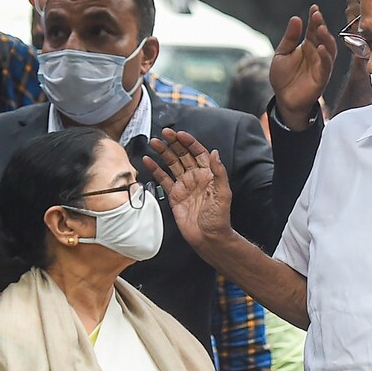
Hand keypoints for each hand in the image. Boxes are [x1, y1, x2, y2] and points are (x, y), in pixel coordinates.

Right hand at [143, 128, 232, 246]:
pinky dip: (155, 169)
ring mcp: (184, 185)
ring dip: (164, 152)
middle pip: (183, 155)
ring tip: (154, 142)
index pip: (199, 153)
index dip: (190, 142)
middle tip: (164, 132)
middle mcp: (196, 177)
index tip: (180, 134)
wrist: (208, 237)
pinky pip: (163, 179)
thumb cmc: (219, 217)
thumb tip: (215, 153)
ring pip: (172, 164)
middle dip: (174, 143)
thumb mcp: (223, 194)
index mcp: (209, 174)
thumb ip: (218, 173)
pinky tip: (148, 160)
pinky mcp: (174, 195)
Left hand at [270, 4, 336, 130]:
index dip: (314, 18)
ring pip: (329, 49)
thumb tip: (296, 18)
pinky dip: (325, 56)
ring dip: (326, 38)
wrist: (284, 99)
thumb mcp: (282, 54)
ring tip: (320, 28)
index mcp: (307, 46)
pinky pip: (326, 65)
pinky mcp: (322, 77)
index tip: (314, 8)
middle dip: (321, 25)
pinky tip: (320, 48)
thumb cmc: (283, 78)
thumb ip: (290, 38)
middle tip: (317, 15)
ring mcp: (320, 65)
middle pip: (322, 37)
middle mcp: (316, 54)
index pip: (313, 29)